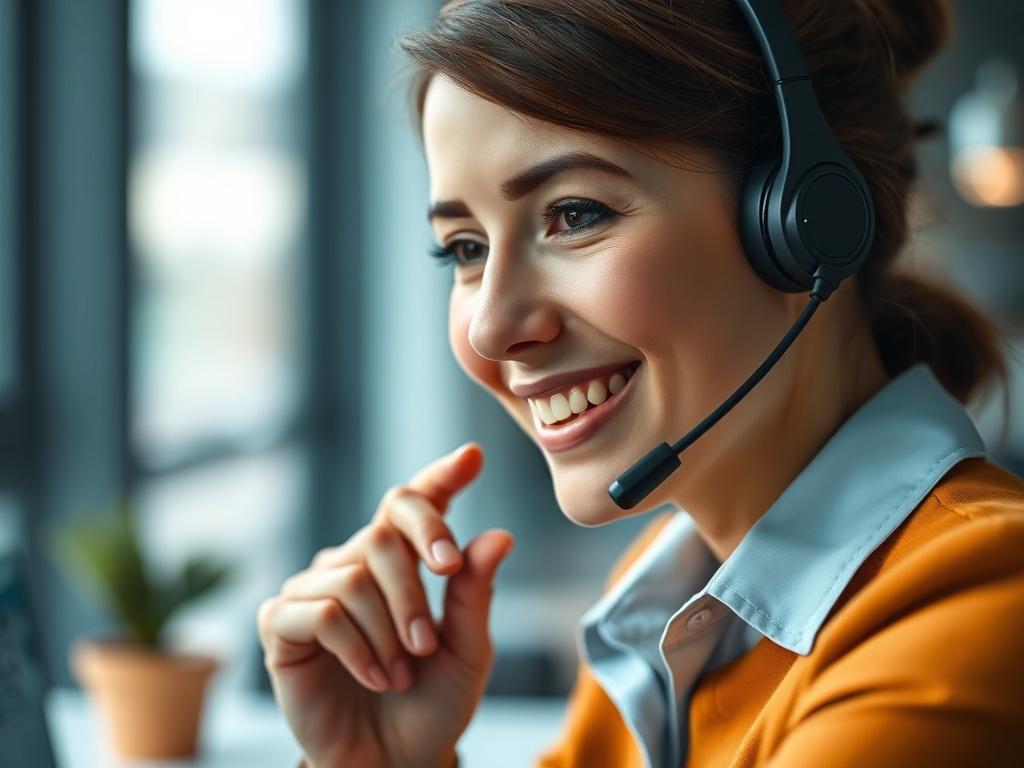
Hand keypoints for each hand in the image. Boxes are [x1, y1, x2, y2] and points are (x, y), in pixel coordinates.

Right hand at [258, 442, 513, 767]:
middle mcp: (352, 564)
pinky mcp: (282, 626)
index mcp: (399, 562)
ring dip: (388, 629)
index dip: (439, 477)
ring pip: (353, 575)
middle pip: (381, 533)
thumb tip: (498, 535)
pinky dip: (358, 648)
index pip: (412, 504)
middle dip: (414, 588)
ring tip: (402, 671)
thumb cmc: (431, 703)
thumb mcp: (467, 648)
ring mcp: (313, 591)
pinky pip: (321, 612)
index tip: (472, 457)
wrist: (394, 762)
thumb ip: (473, 591)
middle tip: (427, 641)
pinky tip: (376, 677)